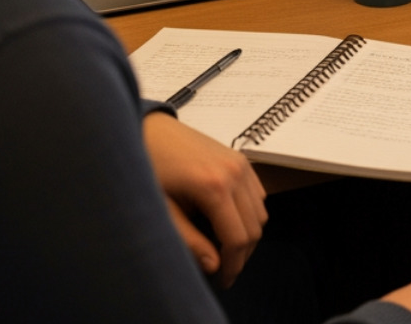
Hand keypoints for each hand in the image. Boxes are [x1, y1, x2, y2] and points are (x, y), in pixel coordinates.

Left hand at [141, 111, 266, 286]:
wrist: (150, 130)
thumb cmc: (149, 169)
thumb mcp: (163, 210)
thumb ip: (190, 240)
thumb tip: (213, 265)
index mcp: (214, 187)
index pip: (237, 238)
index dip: (232, 265)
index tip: (222, 280)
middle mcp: (235, 173)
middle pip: (255, 227)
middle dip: (242, 254)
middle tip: (224, 271)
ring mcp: (242, 164)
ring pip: (261, 212)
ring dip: (248, 234)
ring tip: (225, 248)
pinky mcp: (241, 159)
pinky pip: (258, 194)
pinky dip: (250, 214)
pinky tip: (229, 222)